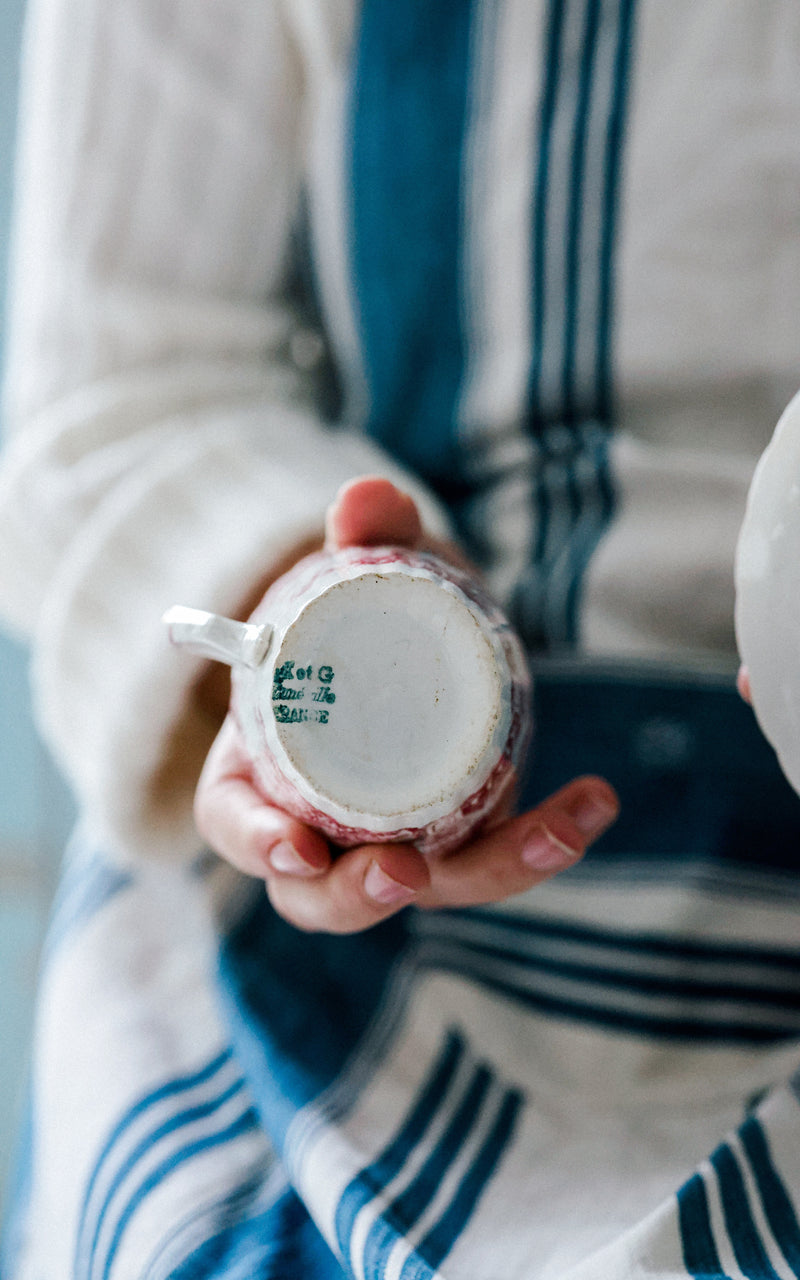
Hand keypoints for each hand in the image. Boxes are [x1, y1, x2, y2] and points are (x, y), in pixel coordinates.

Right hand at [194, 476, 619, 932]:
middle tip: (403, 872)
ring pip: (428, 886)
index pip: (238, 821)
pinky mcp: (462, 835)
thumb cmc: (361, 612)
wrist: (420, 634)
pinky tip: (595, 800)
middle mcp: (323, 823)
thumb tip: (368, 498)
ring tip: (553, 835)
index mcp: (262, 769)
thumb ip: (365, 536)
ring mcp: (395, 839)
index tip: (297, 847)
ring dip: (489, 874)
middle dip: (358, 896)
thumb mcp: (363, 571)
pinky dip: (547, 838)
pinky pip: (498, 854)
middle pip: (322, 892)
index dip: (259, 844)